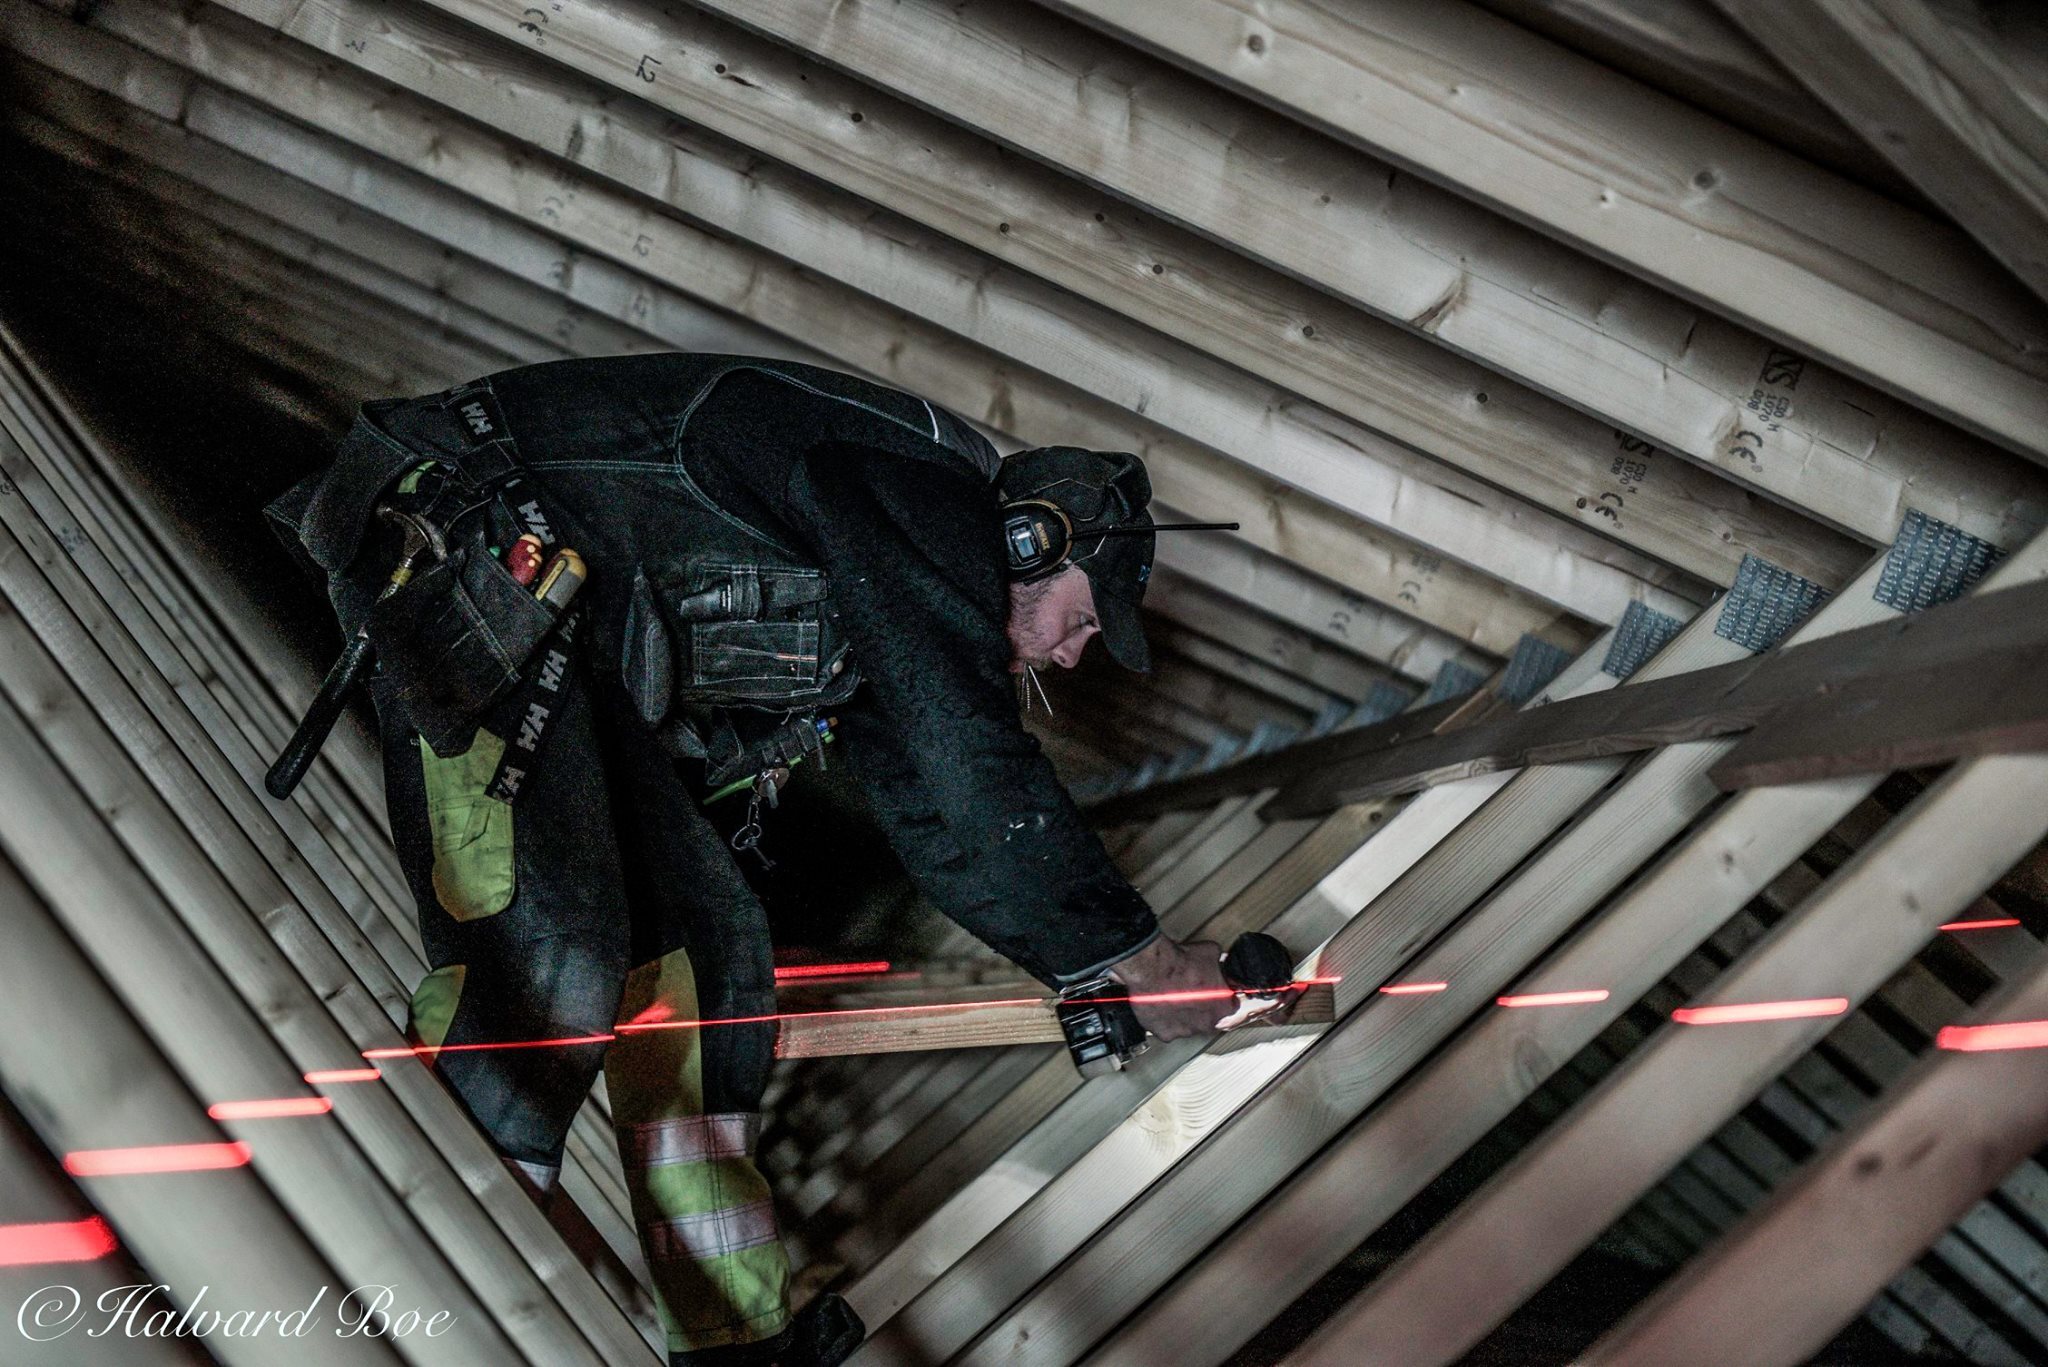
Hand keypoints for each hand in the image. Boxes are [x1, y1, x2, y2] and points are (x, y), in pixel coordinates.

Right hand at [1107, 936, 1229, 1040]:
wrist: (1152, 969)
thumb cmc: (1180, 963)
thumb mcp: (1210, 952)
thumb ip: (1217, 962)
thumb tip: (1217, 959)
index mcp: (1223, 1006)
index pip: (1231, 1005)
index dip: (1222, 995)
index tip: (1215, 989)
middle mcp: (1206, 1023)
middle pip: (1209, 1018)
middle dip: (1202, 1006)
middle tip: (1192, 991)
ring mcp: (1185, 1031)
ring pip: (1188, 1025)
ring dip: (1183, 1014)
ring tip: (1174, 997)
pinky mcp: (1165, 1033)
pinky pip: (1168, 1029)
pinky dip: (1165, 1019)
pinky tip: (1161, 1005)